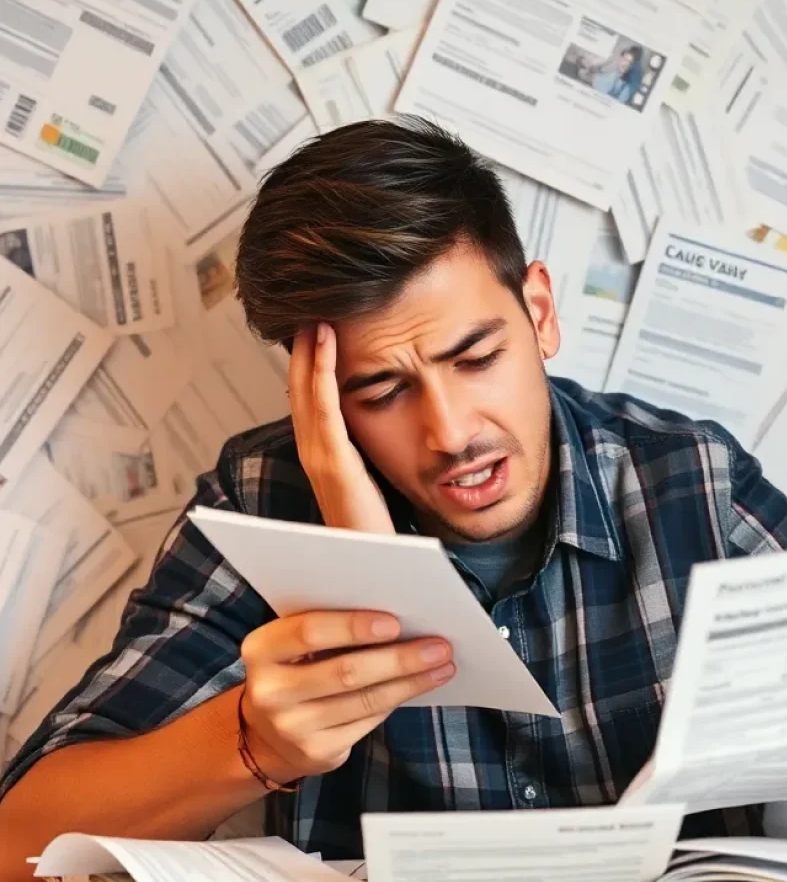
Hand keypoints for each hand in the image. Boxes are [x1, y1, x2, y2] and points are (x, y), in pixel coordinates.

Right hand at [239, 610, 454, 782]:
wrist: (266, 734)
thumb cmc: (294, 669)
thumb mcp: (292, 645)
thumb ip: (327, 627)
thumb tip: (398, 618)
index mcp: (261, 650)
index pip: (308, 632)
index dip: (353, 626)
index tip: (395, 623)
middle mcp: (271, 692)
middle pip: (346, 671)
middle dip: (399, 658)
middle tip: (439, 646)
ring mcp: (293, 727)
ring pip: (365, 700)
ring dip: (411, 681)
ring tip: (443, 665)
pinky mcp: (317, 751)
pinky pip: (368, 721)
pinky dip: (399, 699)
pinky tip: (421, 686)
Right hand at [289, 322, 393, 532]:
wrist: (375, 568)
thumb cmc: (375, 530)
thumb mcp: (371, 481)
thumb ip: (368, 456)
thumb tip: (390, 425)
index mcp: (324, 458)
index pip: (312, 403)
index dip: (310, 367)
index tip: (316, 332)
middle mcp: (315, 455)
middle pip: (302, 393)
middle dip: (303, 353)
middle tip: (306, 313)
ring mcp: (321, 459)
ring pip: (308, 395)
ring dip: (309, 354)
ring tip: (313, 319)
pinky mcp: (335, 464)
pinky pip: (326, 410)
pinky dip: (323, 374)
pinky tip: (326, 345)